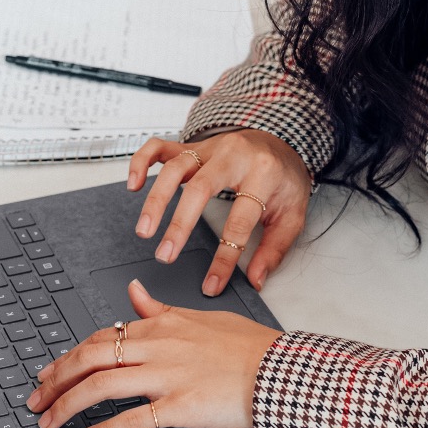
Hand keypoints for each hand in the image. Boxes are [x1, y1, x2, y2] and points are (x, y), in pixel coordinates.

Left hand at [26, 279, 282, 427]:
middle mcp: (156, 347)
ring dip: (68, 404)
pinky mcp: (179, 406)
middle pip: (90, 358)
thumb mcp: (198, 316)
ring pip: (101, 385)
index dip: (69, 356)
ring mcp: (166, 376)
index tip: (51, 371)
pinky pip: (133, 418)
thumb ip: (159, 309)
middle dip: (56, 379)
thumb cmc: (244, 345)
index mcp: (159, 325)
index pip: (101, 337)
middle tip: (36, 397)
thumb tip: (134, 292)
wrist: (276, 369)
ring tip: (49, 420)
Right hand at [127, 130, 311, 294]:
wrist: (282, 143)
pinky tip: (134, 184)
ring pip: (175, 168)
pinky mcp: (193, 146)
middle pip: (200, 188)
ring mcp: (210, 148)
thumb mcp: (292, 214)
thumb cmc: (283, 179)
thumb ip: (274, 249)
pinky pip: (160, 146)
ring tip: (144, 229)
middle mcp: (233, 156)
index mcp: (263, 173)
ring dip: (156, 200)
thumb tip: (256, 279)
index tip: (211, 283)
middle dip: (179, 224)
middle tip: (165, 255)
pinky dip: (142, 162)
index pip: (239, 221)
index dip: (224, 257)